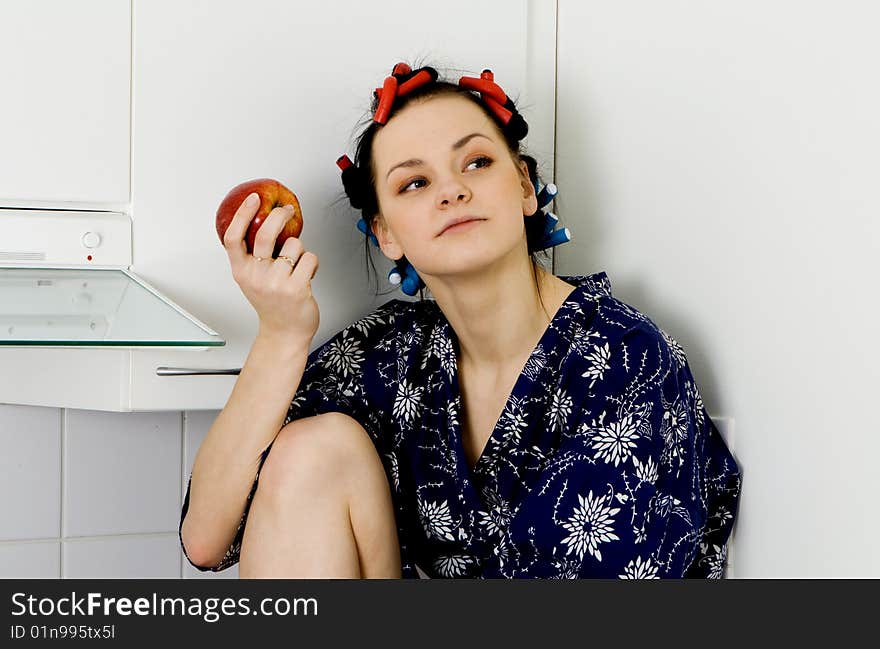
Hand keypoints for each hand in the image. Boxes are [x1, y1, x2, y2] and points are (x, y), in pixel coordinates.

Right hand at [222, 193, 319, 344]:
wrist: (285, 332)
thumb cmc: (272, 303)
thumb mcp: (253, 280)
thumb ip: (253, 256)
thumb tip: (265, 221)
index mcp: (242, 272)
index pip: (234, 238)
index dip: (242, 215)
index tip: (253, 199)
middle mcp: (256, 276)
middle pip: (265, 234)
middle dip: (279, 215)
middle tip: (287, 210)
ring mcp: (276, 283)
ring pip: (295, 244)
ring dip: (301, 250)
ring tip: (297, 266)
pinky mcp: (296, 288)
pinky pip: (310, 258)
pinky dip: (312, 263)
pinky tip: (307, 274)